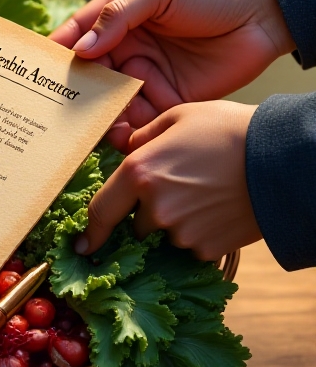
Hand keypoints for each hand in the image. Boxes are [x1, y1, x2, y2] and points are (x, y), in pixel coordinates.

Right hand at [49, 0, 293, 150]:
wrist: (263, 18)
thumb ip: (118, 16)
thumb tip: (82, 47)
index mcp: (119, 17)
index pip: (78, 35)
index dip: (56, 52)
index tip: (34, 71)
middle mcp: (126, 48)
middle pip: (88, 75)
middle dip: (71, 92)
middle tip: (52, 110)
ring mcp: (143, 76)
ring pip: (107, 101)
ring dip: (95, 115)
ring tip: (84, 127)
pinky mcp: (164, 101)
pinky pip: (136, 119)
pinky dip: (122, 129)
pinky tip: (114, 134)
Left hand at [75, 101, 261, 260]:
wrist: (283, 160)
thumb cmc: (229, 130)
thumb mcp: (179, 117)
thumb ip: (142, 136)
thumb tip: (125, 149)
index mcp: (139, 174)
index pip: (100, 212)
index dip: (90, 232)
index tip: (84, 244)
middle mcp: (154, 208)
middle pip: (136, 224)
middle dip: (148, 212)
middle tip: (179, 188)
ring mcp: (180, 232)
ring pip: (165, 235)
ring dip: (175, 222)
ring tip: (204, 194)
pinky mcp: (205, 248)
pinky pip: (190, 245)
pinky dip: (198, 232)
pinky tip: (217, 209)